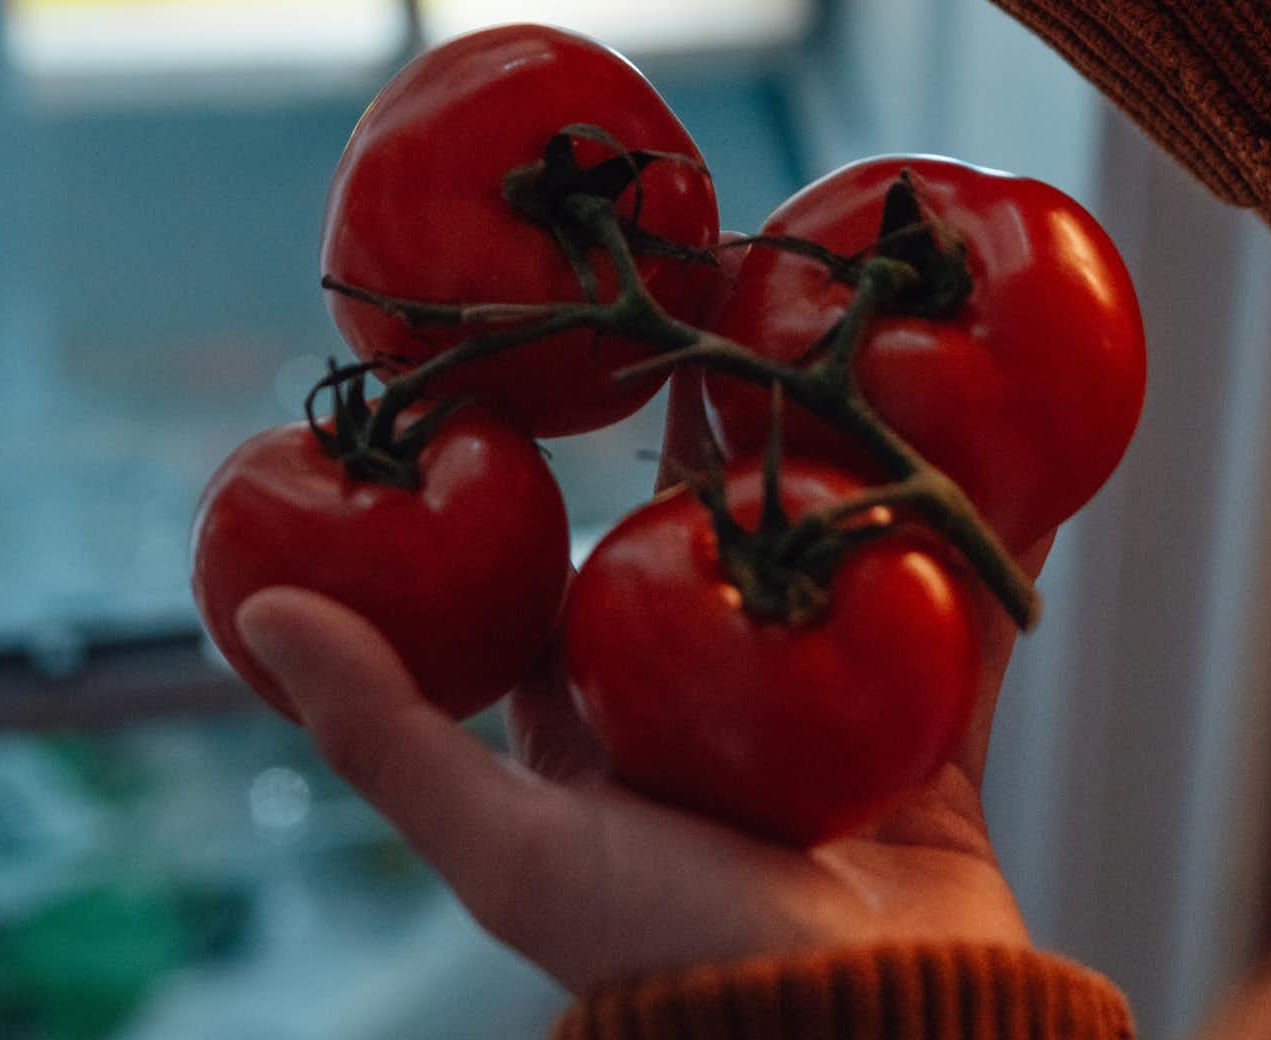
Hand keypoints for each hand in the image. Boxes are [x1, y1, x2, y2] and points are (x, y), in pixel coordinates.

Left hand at [232, 388, 1046, 998]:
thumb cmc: (664, 956)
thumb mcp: (508, 845)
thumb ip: (385, 734)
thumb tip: (254, 614)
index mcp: (597, 737)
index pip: (570, 571)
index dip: (567, 471)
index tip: (574, 356)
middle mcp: (707, 720)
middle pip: (718, 545)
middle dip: (733, 439)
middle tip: (744, 314)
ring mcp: (825, 730)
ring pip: (841, 563)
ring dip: (857, 468)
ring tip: (870, 348)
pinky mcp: (932, 753)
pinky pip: (964, 629)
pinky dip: (986, 549)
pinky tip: (1016, 459)